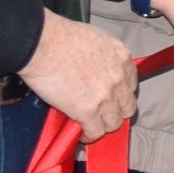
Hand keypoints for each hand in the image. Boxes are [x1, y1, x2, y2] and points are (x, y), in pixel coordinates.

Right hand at [20, 11, 139, 137]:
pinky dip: (89, 136)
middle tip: (101, 114)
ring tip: (90, 125)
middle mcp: (119, 78)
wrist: (43, 43)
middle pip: (127, 107)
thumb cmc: (60, 36)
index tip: (110, 98)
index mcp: (122, 58)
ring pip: (114, 123)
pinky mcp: (88, 111)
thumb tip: (97, 69)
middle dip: (115, 112)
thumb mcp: (96, 39)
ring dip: (102, 126)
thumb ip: (104, 57)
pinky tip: (81, 133)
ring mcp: (106, 96)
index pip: (131, 86)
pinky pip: (95, 132)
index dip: (119, 95)